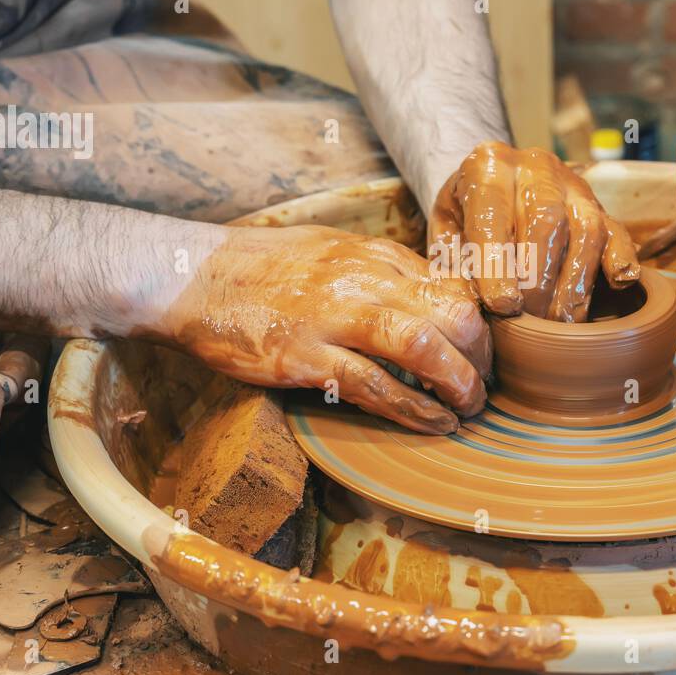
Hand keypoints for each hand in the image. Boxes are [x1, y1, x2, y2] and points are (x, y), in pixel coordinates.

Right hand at [156, 225, 490, 433]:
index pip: (451, 284)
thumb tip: (428, 300)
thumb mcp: (331, 250)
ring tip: (468, 408)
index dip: (479, 323)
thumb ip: (380, 271)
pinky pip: (373, 386)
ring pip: (421, 346)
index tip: (485, 351)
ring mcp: (332, 317)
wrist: (189, 277)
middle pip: (450, 312)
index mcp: (371, 254)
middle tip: (484, 385)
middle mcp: (360, 279)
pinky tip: (433, 424)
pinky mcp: (303, 356)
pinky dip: (412, 409)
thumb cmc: (261, 267)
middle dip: (481, 355)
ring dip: (457, 383)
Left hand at [429, 141, 639, 321]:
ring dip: (574, 282)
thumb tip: (471, 310)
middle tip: (529, 323)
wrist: (492, 185)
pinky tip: (619, 283)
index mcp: (487, 166)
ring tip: (560, 323)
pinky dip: (621, 258)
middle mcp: (535, 167)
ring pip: (585, 229)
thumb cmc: (464, 217)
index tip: (502, 305)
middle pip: (546, 221)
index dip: (498, 263)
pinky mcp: (601, 207)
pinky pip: (617, 231)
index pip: (493, 214)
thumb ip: (454, 268)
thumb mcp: (445, 234)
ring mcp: (573, 186)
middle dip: (538, 280)